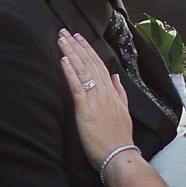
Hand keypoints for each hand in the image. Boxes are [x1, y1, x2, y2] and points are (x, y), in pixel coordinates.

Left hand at [58, 29, 134, 169]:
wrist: (119, 155)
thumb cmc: (119, 138)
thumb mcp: (123, 111)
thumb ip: (119, 92)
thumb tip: (115, 76)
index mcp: (112, 92)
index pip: (99, 64)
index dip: (87, 49)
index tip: (79, 37)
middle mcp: (104, 92)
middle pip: (89, 63)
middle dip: (76, 46)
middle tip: (65, 31)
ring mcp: (95, 100)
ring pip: (83, 71)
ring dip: (71, 53)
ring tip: (62, 40)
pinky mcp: (85, 110)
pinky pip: (77, 87)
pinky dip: (70, 72)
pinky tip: (63, 60)